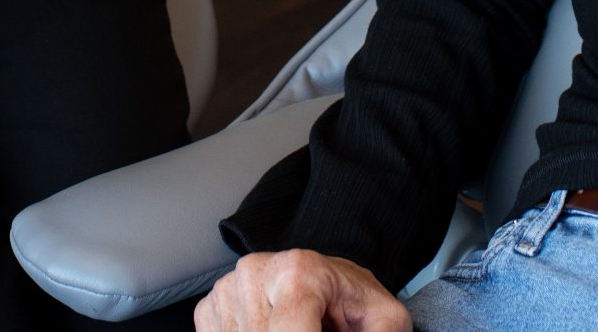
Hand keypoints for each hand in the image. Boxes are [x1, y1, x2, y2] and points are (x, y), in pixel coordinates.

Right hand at [194, 251, 410, 331]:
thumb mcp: (385, 320)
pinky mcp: (212, 304)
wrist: (332, 282)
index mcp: (299, 271)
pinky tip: (272, 330)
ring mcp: (229, 286)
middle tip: (317, 327)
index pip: (287, 331)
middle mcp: (257, 271)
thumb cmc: (354, 302)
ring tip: (299, 327)